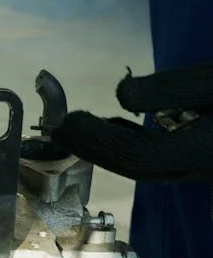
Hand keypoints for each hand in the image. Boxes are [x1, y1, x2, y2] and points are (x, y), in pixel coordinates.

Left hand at [51, 64, 212, 181]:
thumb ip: (170, 89)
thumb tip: (121, 93)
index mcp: (200, 152)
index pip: (136, 155)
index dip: (97, 140)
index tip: (68, 123)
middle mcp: (196, 168)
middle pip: (134, 166)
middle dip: (92, 148)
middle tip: (59, 131)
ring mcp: (196, 169)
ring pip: (143, 166)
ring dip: (105, 148)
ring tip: (75, 127)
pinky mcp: (195, 160)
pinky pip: (155, 160)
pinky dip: (126, 144)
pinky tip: (111, 128)